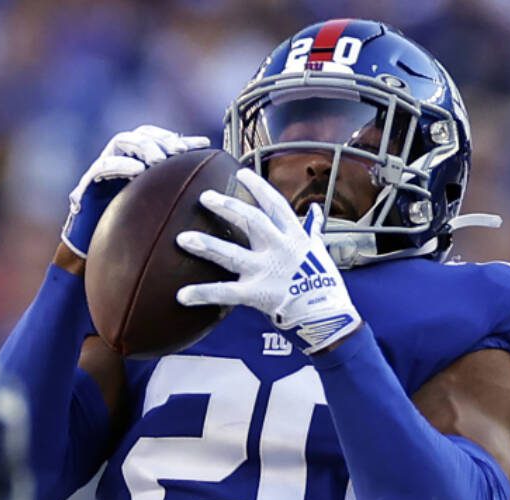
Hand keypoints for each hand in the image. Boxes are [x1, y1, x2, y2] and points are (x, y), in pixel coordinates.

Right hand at [61, 125, 210, 256]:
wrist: (97, 260)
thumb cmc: (130, 239)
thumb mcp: (160, 215)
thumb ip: (178, 197)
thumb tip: (214, 190)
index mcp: (138, 165)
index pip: (158, 139)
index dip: (179, 138)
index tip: (202, 144)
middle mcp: (120, 162)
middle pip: (140, 134)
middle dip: (161, 138)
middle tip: (179, 150)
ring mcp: (103, 171)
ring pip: (121, 141)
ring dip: (143, 146)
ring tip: (159, 158)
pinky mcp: (87, 184)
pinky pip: (102, 166)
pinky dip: (120, 165)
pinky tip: (137, 171)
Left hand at [176, 168, 361, 353]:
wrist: (328, 316)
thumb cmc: (325, 284)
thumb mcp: (320, 251)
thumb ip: (313, 230)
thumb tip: (315, 212)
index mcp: (294, 237)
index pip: (274, 204)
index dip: (258, 187)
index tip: (242, 174)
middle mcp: (279, 249)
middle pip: (250, 221)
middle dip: (227, 206)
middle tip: (205, 197)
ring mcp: (266, 271)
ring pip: (231, 254)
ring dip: (206, 245)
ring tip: (183, 238)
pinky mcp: (256, 293)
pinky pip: (225, 293)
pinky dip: (203, 294)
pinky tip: (182, 295)